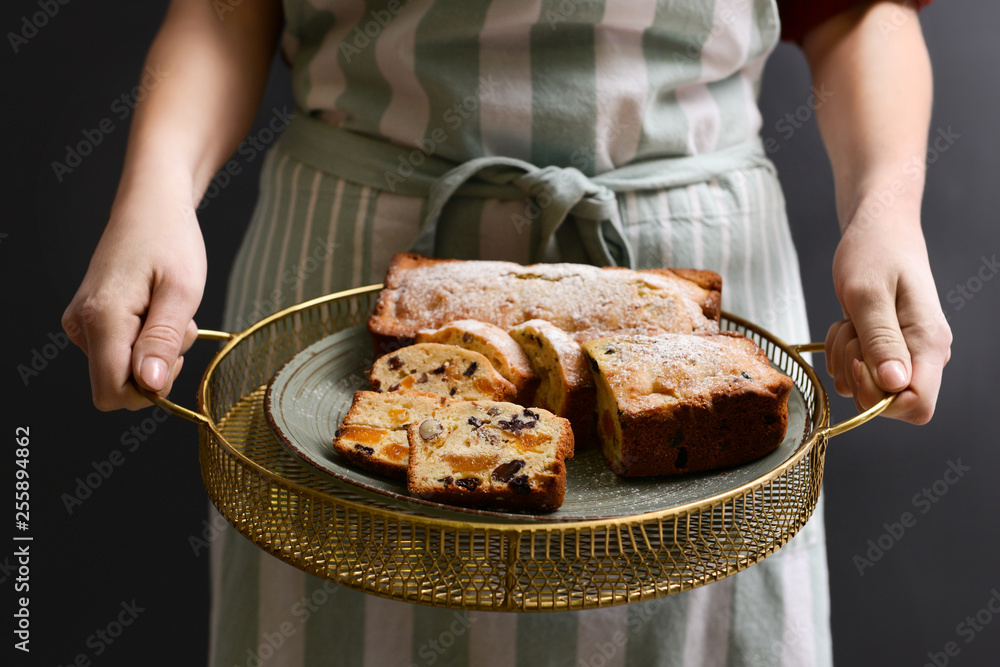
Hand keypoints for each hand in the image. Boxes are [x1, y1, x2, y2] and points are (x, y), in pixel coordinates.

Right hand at [62, 191, 205, 410]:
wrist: (151, 207)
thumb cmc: (170, 240)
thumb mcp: (182, 292)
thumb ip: (164, 341)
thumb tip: (150, 386)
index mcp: (102, 318)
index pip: (112, 392)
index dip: (149, 391)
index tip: (176, 357)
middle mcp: (82, 324)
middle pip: (116, 385)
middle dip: (155, 369)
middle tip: (177, 327)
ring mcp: (81, 323)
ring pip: (121, 369)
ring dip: (155, 351)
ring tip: (168, 310)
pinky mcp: (89, 320)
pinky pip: (118, 352)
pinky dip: (145, 340)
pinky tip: (155, 310)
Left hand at [826, 216, 951, 423]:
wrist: (877, 231)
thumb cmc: (874, 252)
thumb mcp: (868, 294)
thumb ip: (880, 340)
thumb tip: (895, 385)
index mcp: (929, 343)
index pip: (918, 406)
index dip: (881, 399)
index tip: (859, 363)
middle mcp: (923, 355)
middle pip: (888, 404)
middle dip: (857, 375)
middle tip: (852, 332)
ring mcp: (905, 355)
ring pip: (865, 388)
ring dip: (845, 358)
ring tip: (851, 320)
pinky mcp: (887, 351)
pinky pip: (855, 373)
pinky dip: (842, 352)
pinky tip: (849, 323)